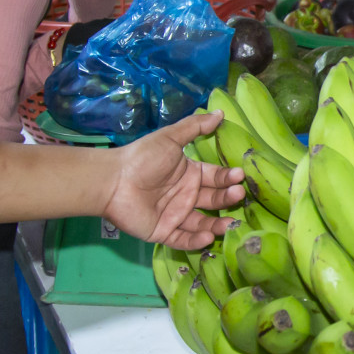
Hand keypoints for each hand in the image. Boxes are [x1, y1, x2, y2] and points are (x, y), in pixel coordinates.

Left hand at [102, 112, 243, 250]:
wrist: (113, 180)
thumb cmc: (143, 158)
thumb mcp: (170, 138)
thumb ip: (195, 127)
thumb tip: (220, 112)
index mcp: (189, 174)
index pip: (215, 178)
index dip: (228, 177)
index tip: (241, 175)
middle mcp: (185, 195)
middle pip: (213, 200)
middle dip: (228, 198)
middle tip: (240, 194)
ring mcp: (174, 215)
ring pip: (202, 223)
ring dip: (218, 225)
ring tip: (230, 224)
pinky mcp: (163, 232)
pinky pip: (183, 239)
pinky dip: (196, 241)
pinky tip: (208, 237)